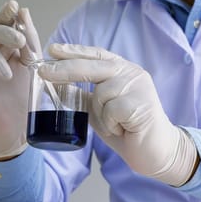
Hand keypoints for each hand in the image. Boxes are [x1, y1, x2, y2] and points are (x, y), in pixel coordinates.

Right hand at [0, 0, 41, 159]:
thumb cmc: (22, 100)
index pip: (5, 25)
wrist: (13, 128)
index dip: (7, 14)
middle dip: (6, 32)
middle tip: (19, 41)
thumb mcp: (31, 67)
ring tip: (6, 74)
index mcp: (6, 48)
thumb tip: (24, 13)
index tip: (14, 7)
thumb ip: (29, 42)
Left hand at [39, 44, 198, 185]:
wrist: (157, 152)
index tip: (52, 49)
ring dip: (101, 114)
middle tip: (43, 72)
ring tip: (116, 125)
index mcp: (124, 71)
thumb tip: (57, 87)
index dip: (74, 51)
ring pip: (100, 93)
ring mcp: (138, 87)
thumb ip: (83, 97)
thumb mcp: (100, 111)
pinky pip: (110, 110)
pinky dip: (111, 124)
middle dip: (66, 69)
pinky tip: (124, 129)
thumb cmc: (129, 130)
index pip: (96, 55)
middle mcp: (133, 74)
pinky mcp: (140, 104)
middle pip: (93, 67)